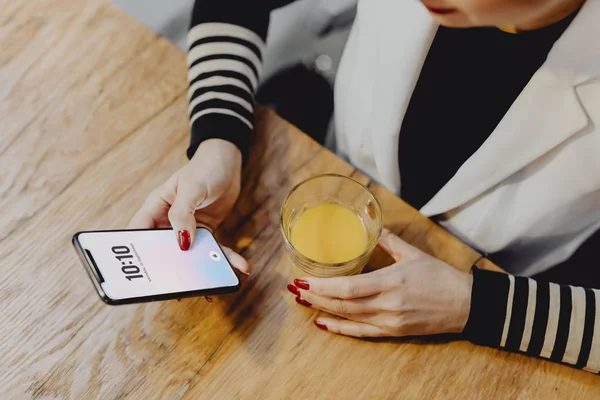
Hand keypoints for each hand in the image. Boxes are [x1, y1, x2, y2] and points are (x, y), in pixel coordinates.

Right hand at [129, 139, 249, 274]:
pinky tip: (241, 266)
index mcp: (155, 209)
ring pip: (191, 254)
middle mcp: (168, 222)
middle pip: (165, 250)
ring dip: (203, 269)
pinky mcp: (207, 231)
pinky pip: (214, 248)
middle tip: (181, 290)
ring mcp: (188, 228)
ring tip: (215, 285)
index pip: (139, 234)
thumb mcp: (191, 188)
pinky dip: (226, 258)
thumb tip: (181, 243)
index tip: (141, 274)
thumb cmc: (204, 169)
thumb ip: (183, 214)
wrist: (227, 162)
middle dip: (173, 270)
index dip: (137, 253)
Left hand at [288, 229, 472, 337]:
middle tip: (294, 287)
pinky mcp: (393, 331)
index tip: (303, 280)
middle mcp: (387, 305)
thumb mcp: (414, 253)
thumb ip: (388, 241)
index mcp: (391, 282)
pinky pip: (361, 333)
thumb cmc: (440, 277)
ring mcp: (389, 321)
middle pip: (342, 304)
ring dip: (322, 309)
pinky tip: (322, 323)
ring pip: (348, 318)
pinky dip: (340, 329)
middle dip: (315, 296)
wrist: (465, 305)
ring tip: (302, 300)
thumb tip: (371, 225)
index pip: (348, 289)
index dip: (322, 287)